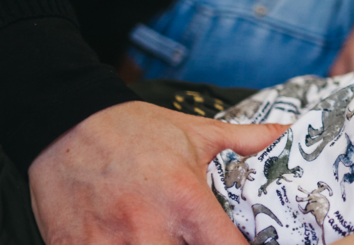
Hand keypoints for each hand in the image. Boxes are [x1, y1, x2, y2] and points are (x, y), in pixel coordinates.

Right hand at [28, 101, 289, 244]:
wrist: (64, 120)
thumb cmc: (135, 130)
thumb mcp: (198, 133)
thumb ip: (248, 141)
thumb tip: (288, 132)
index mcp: (186, 201)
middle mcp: (149, 227)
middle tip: (194, 239)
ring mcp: (107, 242)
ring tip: (163, 240)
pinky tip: (125, 242)